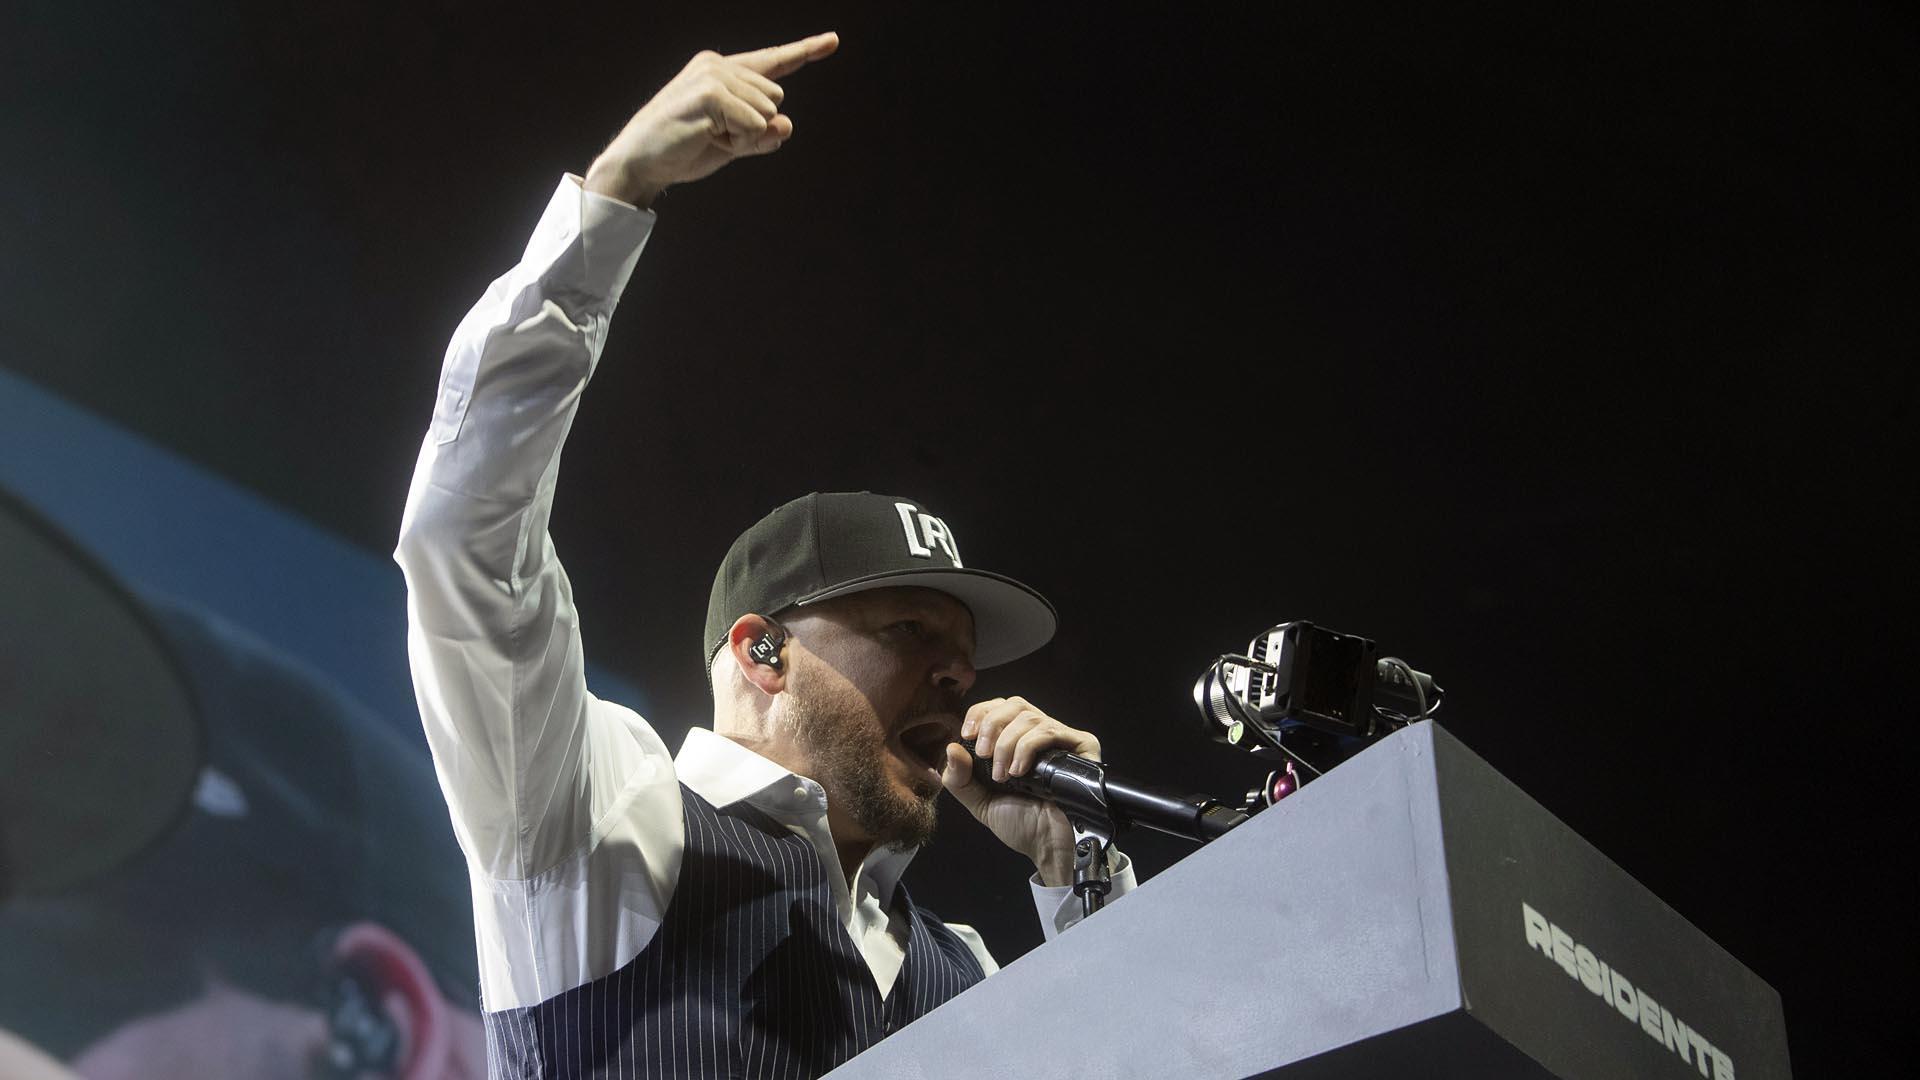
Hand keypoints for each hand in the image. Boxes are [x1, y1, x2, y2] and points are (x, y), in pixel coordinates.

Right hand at [583, 31, 839, 206]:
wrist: (640, 162)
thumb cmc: (683, 150)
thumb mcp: (732, 145)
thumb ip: (762, 135)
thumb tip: (787, 125)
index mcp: (723, 70)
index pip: (772, 61)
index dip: (805, 51)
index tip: (833, 41)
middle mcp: (719, 64)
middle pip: (776, 99)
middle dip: (755, 129)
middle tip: (715, 136)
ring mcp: (714, 75)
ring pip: (768, 113)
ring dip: (744, 137)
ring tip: (706, 136)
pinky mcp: (711, 93)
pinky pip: (754, 126)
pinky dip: (737, 141)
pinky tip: (705, 137)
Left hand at [941, 696, 1101, 886]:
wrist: (1047, 846)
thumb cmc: (1019, 824)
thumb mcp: (979, 801)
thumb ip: (959, 777)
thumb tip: (951, 747)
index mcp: (1017, 740)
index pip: (999, 707)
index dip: (981, 713)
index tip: (967, 735)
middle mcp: (1040, 734)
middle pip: (1015, 704)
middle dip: (992, 726)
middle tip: (984, 755)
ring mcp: (1062, 738)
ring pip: (1029, 717)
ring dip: (1008, 744)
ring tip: (1004, 775)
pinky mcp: (1081, 745)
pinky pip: (1050, 730)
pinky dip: (1027, 747)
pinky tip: (1020, 772)